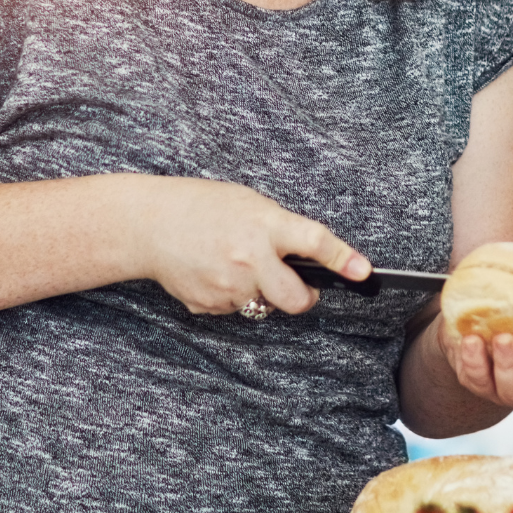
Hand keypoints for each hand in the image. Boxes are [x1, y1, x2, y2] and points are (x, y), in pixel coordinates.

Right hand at [134, 177, 367, 315]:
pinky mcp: (209, 305)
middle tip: (299, 286)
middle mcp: (249, 259)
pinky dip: (233, 295)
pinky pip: (235, 309)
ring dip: (261, 291)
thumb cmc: (202, 206)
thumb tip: (306, 257)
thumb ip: (279, 229)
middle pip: (295, 299)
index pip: (313, 241)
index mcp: (264, 225)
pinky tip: (213, 271)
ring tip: (235, 262)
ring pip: (264, 305)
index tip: (364, 272)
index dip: (343, 259)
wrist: (149, 224)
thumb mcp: (250, 204)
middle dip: (304, 297)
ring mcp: (228, 286)